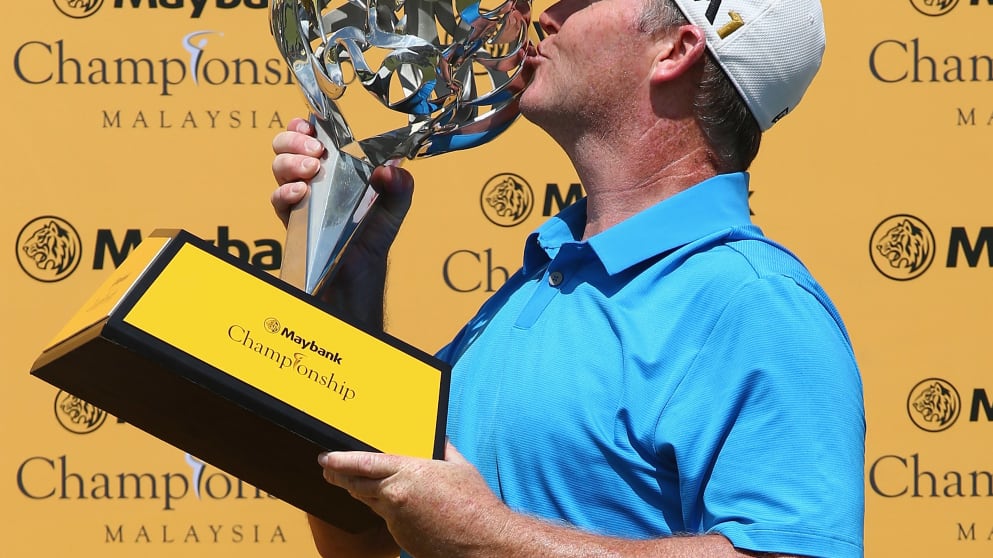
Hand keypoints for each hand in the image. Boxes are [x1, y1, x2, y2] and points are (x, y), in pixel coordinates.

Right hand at [270, 117, 413, 326]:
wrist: (359, 271)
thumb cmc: (373, 234)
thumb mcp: (395, 206)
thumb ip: (400, 186)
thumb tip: (391, 170)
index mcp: (335, 165)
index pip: (312, 134)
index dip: (305, 124)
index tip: (311, 125)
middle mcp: (313, 176)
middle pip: (286, 143)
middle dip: (295, 139)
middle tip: (315, 150)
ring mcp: (299, 196)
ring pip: (278, 166)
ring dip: (291, 161)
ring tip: (311, 170)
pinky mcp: (291, 218)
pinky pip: (278, 199)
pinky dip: (285, 192)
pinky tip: (300, 194)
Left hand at [319, 442, 511, 557]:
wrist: (482, 542)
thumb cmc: (475, 504)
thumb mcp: (460, 467)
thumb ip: (443, 450)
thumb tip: (438, 438)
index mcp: (410, 472)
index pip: (363, 463)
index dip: (340, 461)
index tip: (325, 458)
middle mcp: (397, 495)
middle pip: (356, 485)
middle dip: (340, 476)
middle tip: (329, 470)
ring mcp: (396, 519)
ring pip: (369, 502)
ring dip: (361, 492)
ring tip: (355, 484)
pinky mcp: (399, 537)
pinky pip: (385, 519)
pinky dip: (386, 510)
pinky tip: (398, 506)